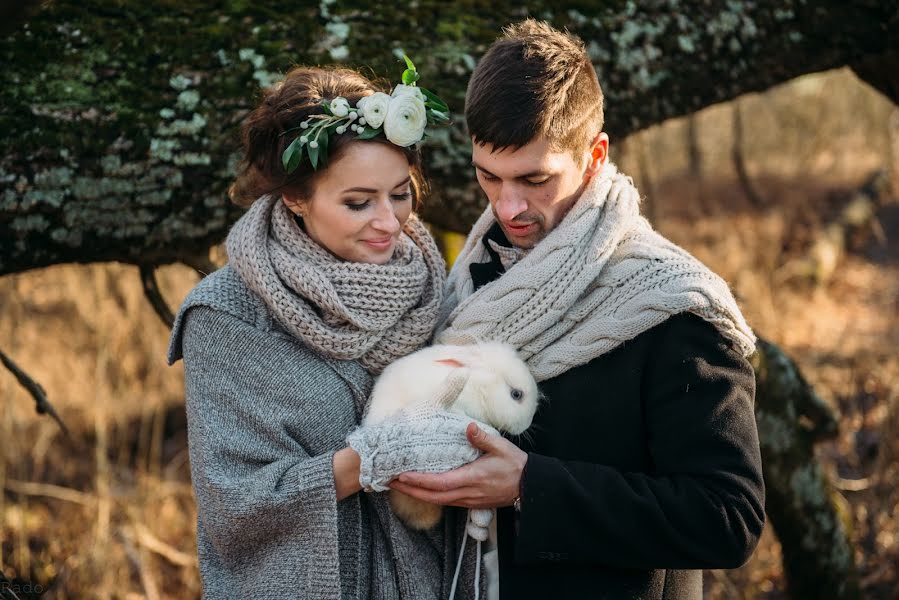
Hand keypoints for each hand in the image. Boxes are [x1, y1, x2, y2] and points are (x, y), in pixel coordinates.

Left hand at [389, 422, 527, 509]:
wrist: (529, 488)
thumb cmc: (516, 466)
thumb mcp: (502, 448)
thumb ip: (483, 438)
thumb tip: (468, 426)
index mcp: (471, 478)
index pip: (438, 482)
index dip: (418, 480)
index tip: (401, 474)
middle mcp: (466, 493)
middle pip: (431, 496)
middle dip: (409, 489)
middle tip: (389, 480)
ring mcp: (467, 500)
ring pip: (436, 500)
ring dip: (417, 494)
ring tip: (399, 484)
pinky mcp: (469, 502)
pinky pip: (445, 501)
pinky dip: (429, 496)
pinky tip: (421, 489)